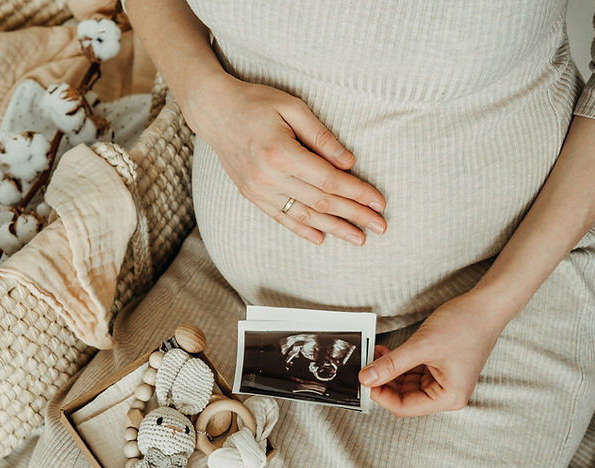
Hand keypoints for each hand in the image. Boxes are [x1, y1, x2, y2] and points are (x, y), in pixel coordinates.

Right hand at [180, 72, 386, 244]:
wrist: (214, 112)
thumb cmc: (256, 103)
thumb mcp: (292, 108)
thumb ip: (321, 137)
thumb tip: (349, 163)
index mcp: (281, 152)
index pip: (329, 179)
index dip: (357, 193)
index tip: (379, 202)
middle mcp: (269, 176)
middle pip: (321, 201)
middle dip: (354, 215)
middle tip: (379, 227)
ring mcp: (258, 189)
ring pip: (304, 214)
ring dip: (334, 228)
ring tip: (358, 238)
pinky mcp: (251, 195)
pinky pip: (281, 217)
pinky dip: (302, 229)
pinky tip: (322, 237)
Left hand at [358, 293, 507, 416]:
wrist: (485, 305)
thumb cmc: (465, 325)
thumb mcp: (422, 346)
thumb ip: (392, 364)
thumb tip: (367, 378)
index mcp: (449, 397)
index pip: (404, 407)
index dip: (381, 395)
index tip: (364, 380)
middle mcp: (447, 394)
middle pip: (404, 397)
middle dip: (383, 381)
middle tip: (365, 366)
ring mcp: (443, 382)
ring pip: (405, 384)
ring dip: (389, 371)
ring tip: (375, 354)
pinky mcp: (439, 369)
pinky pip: (412, 372)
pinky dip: (398, 363)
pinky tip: (386, 352)